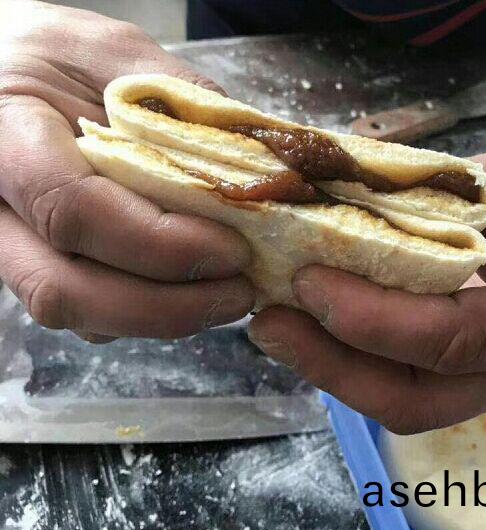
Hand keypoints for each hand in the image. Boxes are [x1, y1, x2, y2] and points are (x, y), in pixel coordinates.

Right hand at [0, 1, 254, 340]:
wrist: (6, 72)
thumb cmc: (55, 56)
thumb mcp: (116, 51)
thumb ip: (178, 100)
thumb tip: (256, 166)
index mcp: (5, 139)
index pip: (72, 210)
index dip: (160, 243)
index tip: (233, 248)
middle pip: (64, 290)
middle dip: (165, 306)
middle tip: (240, 292)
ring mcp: (14, 245)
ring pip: (77, 312)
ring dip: (163, 317)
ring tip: (228, 293)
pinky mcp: (42, 265)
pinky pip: (90, 312)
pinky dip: (150, 312)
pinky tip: (195, 287)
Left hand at [249, 145, 485, 433]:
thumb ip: (431, 205)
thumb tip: (330, 212)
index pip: (451, 339)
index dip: (371, 318)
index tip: (307, 280)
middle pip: (416, 400)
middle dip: (333, 366)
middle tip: (269, 323)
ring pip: (405, 405)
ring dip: (333, 370)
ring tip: (279, 327)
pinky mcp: (478, 384)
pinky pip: (409, 387)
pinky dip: (356, 363)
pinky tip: (317, 329)